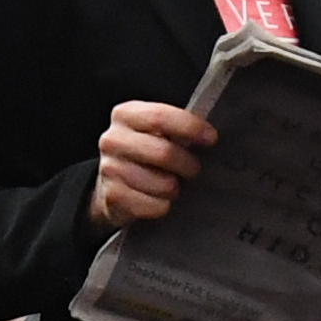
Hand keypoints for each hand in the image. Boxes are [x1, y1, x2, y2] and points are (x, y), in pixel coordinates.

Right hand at [89, 101, 209, 228]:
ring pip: (163, 184)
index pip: (160, 117)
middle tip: (194, 169)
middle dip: (188, 164)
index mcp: (125, 115)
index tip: (211, 138)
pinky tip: (160, 199)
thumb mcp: (154, 131)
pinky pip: (155, 206)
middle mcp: (113, 140)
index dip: (190, 127)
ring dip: (175, 188)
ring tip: (173, 185)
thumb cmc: (144, 154)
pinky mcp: (113, 197)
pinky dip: (165, 206)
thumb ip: (175, 126)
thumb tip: (208, 135)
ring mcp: (110, 169)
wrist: (111, 185)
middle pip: (164, 153)